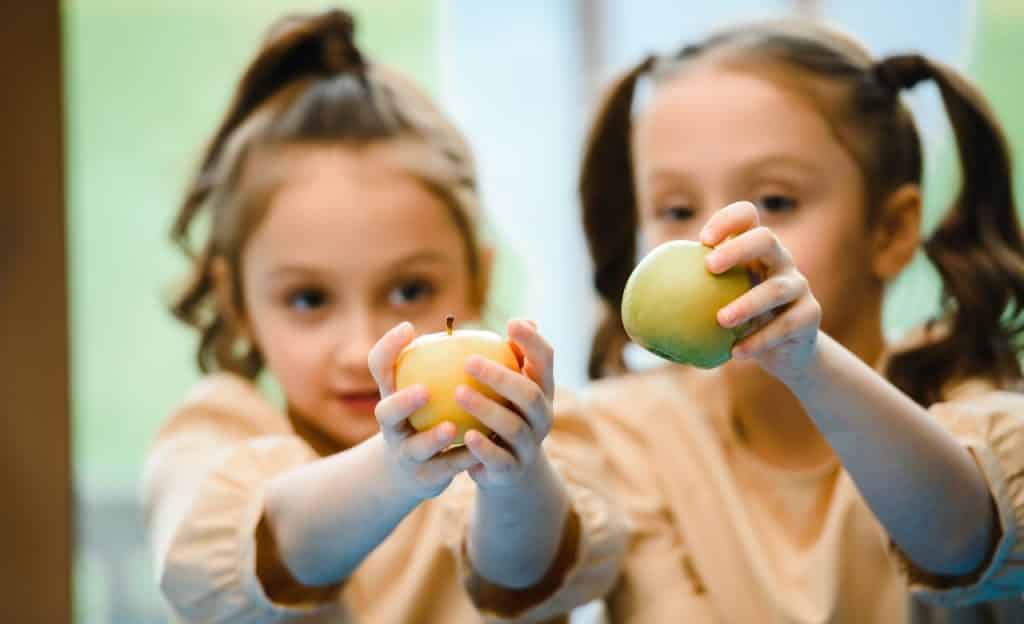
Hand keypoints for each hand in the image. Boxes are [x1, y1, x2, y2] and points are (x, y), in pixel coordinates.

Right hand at [368, 322, 477, 500]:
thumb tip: (520, 321)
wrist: (418, 467)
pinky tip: (480, 449)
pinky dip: (461, 459)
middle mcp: (393, 424)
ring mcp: (406, 453)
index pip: (381, 366)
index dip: (388, 348)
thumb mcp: (441, 382)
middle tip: (424, 390)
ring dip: (431, 439)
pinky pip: (445, 469)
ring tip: (450, 428)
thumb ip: (472, 353)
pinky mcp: (424, 478)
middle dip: (402, 402)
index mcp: (394, 393)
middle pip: (386, 413)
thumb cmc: (437, 410)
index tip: (409, 328)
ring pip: (414, 448)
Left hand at [455, 319, 555, 492]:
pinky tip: (466, 435)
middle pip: (529, 395)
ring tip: (458, 393)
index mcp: (542, 389)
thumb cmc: (504, 412)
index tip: (511, 323)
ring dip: (485, 409)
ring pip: (513, 427)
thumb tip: (519, 320)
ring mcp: (529, 444)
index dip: (533, 342)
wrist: (510, 470)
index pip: (546, 360)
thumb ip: (509, 357)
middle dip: (501, 377)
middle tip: (469, 361)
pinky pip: (499, 459)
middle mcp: (542, 416)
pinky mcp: (512, 470)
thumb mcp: (508, 386)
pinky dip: (484, 447)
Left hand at [700, 201, 821, 377]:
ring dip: (747, 304)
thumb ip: (685, 300)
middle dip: (738, 248)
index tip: (703, 240)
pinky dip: (759, 341)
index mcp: (756, 250)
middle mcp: (780, 261)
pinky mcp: (809, 315)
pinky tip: (735, 354)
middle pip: (766, 239)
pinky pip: (785, 326)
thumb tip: (634, 314)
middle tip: (709, 267)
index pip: (748, 217)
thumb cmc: (740, 323)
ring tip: (721, 320)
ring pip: (776, 289)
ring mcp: (798, 286)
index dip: (727, 220)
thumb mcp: (714, 306)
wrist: (785, 351)